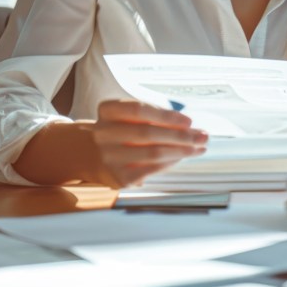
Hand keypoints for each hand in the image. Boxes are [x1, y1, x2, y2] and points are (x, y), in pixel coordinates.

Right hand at [88, 99, 207, 186]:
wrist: (84, 154)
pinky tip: (182, 158)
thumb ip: (150, 117)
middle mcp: (103, 133)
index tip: (189, 121)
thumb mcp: (124, 116)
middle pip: (148, 133)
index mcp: (107, 111)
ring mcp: (109, 157)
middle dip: (180, 135)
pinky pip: (151, 169)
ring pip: (152, 153)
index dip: (166, 115)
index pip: (138, 109)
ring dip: (181, 151)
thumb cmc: (115, 130)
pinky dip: (170, 163)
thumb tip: (188, 126)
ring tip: (199, 147)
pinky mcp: (117, 178)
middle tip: (203, 135)